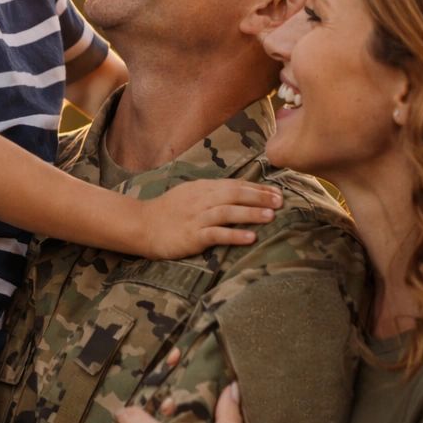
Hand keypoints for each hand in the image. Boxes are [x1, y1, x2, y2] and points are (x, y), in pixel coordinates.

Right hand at [138, 180, 279, 257]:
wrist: (141, 225)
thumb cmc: (168, 212)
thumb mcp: (189, 194)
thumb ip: (211, 192)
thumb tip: (238, 192)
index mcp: (202, 188)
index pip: (234, 185)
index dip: (257, 188)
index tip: (277, 192)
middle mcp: (200, 200)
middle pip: (234, 195)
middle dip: (259, 197)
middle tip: (281, 202)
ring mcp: (196, 218)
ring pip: (227, 212)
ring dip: (250, 214)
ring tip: (271, 216)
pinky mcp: (191, 236)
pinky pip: (216, 234)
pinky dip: (234, 235)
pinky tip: (250, 237)